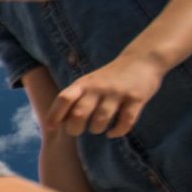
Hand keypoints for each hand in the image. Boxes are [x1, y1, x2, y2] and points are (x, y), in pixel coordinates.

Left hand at [47, 53, 165, 138]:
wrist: (142, 59)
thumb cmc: (108, 78)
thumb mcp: (87, 83)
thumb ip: (73, 99)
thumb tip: (54, 123)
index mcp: (83, 84)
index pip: (63, 99)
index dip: (54, 115)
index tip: (50, 129)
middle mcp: (98, 88)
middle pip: (79, 114)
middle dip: (75, 128)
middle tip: (79, 129)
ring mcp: (117, 93)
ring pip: (101, 120)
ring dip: (97, 129)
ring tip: (98, 128)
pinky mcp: (136, 98)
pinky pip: (126, 121)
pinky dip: (118, 131)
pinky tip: (113, 132)